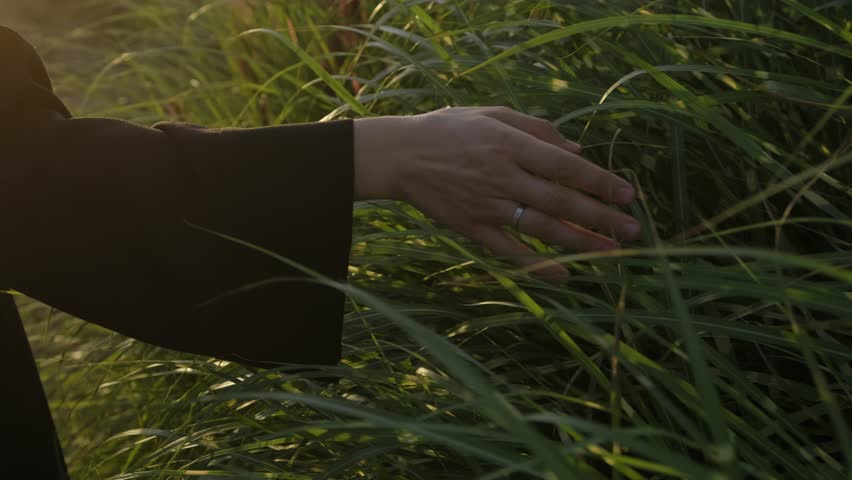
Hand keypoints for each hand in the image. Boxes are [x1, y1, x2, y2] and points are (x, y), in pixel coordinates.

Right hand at [353, 107, 639, 282]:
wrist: (401, 156)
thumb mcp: (493, 114)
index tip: (627, 195)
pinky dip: (538, 265)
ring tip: (612, 252)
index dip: (599, 182)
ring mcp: (488, 206)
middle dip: (600, 217)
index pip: (566, 166)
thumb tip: (577, 149)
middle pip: (561, 201)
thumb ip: (537, 129)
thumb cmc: (449, 129)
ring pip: (542, 228)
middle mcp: (503, 176)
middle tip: (633, 230)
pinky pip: (510, 251)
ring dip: (580, 242)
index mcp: (510, 145)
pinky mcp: (473, 228)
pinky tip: (564, 274)